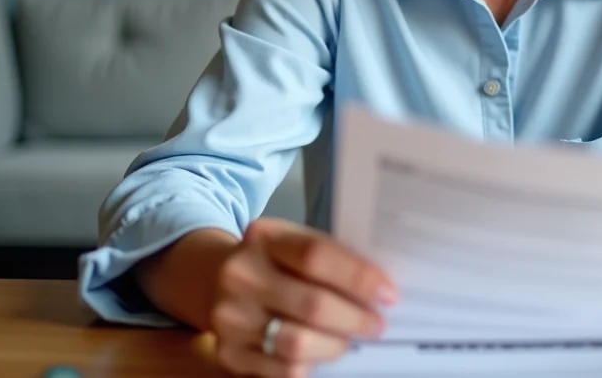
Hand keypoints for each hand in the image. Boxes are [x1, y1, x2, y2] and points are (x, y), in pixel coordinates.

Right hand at [209, 217, 397, 377]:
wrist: (214, 278)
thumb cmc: (272, 261)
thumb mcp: (292, 242)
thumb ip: (330, 258)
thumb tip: (379, 288)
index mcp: (264, 237)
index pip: (317, 255)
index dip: (358, 277)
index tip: (387, 293)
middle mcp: (240, 274)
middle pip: (312, 304)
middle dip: (355, 318)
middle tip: (376, 323)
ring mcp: (229, 316)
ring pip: (297, 342)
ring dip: (335, 344)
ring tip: (349, 339)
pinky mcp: (228, 352)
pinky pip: (282, 369)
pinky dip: (311, 364)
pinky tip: (322, 352)